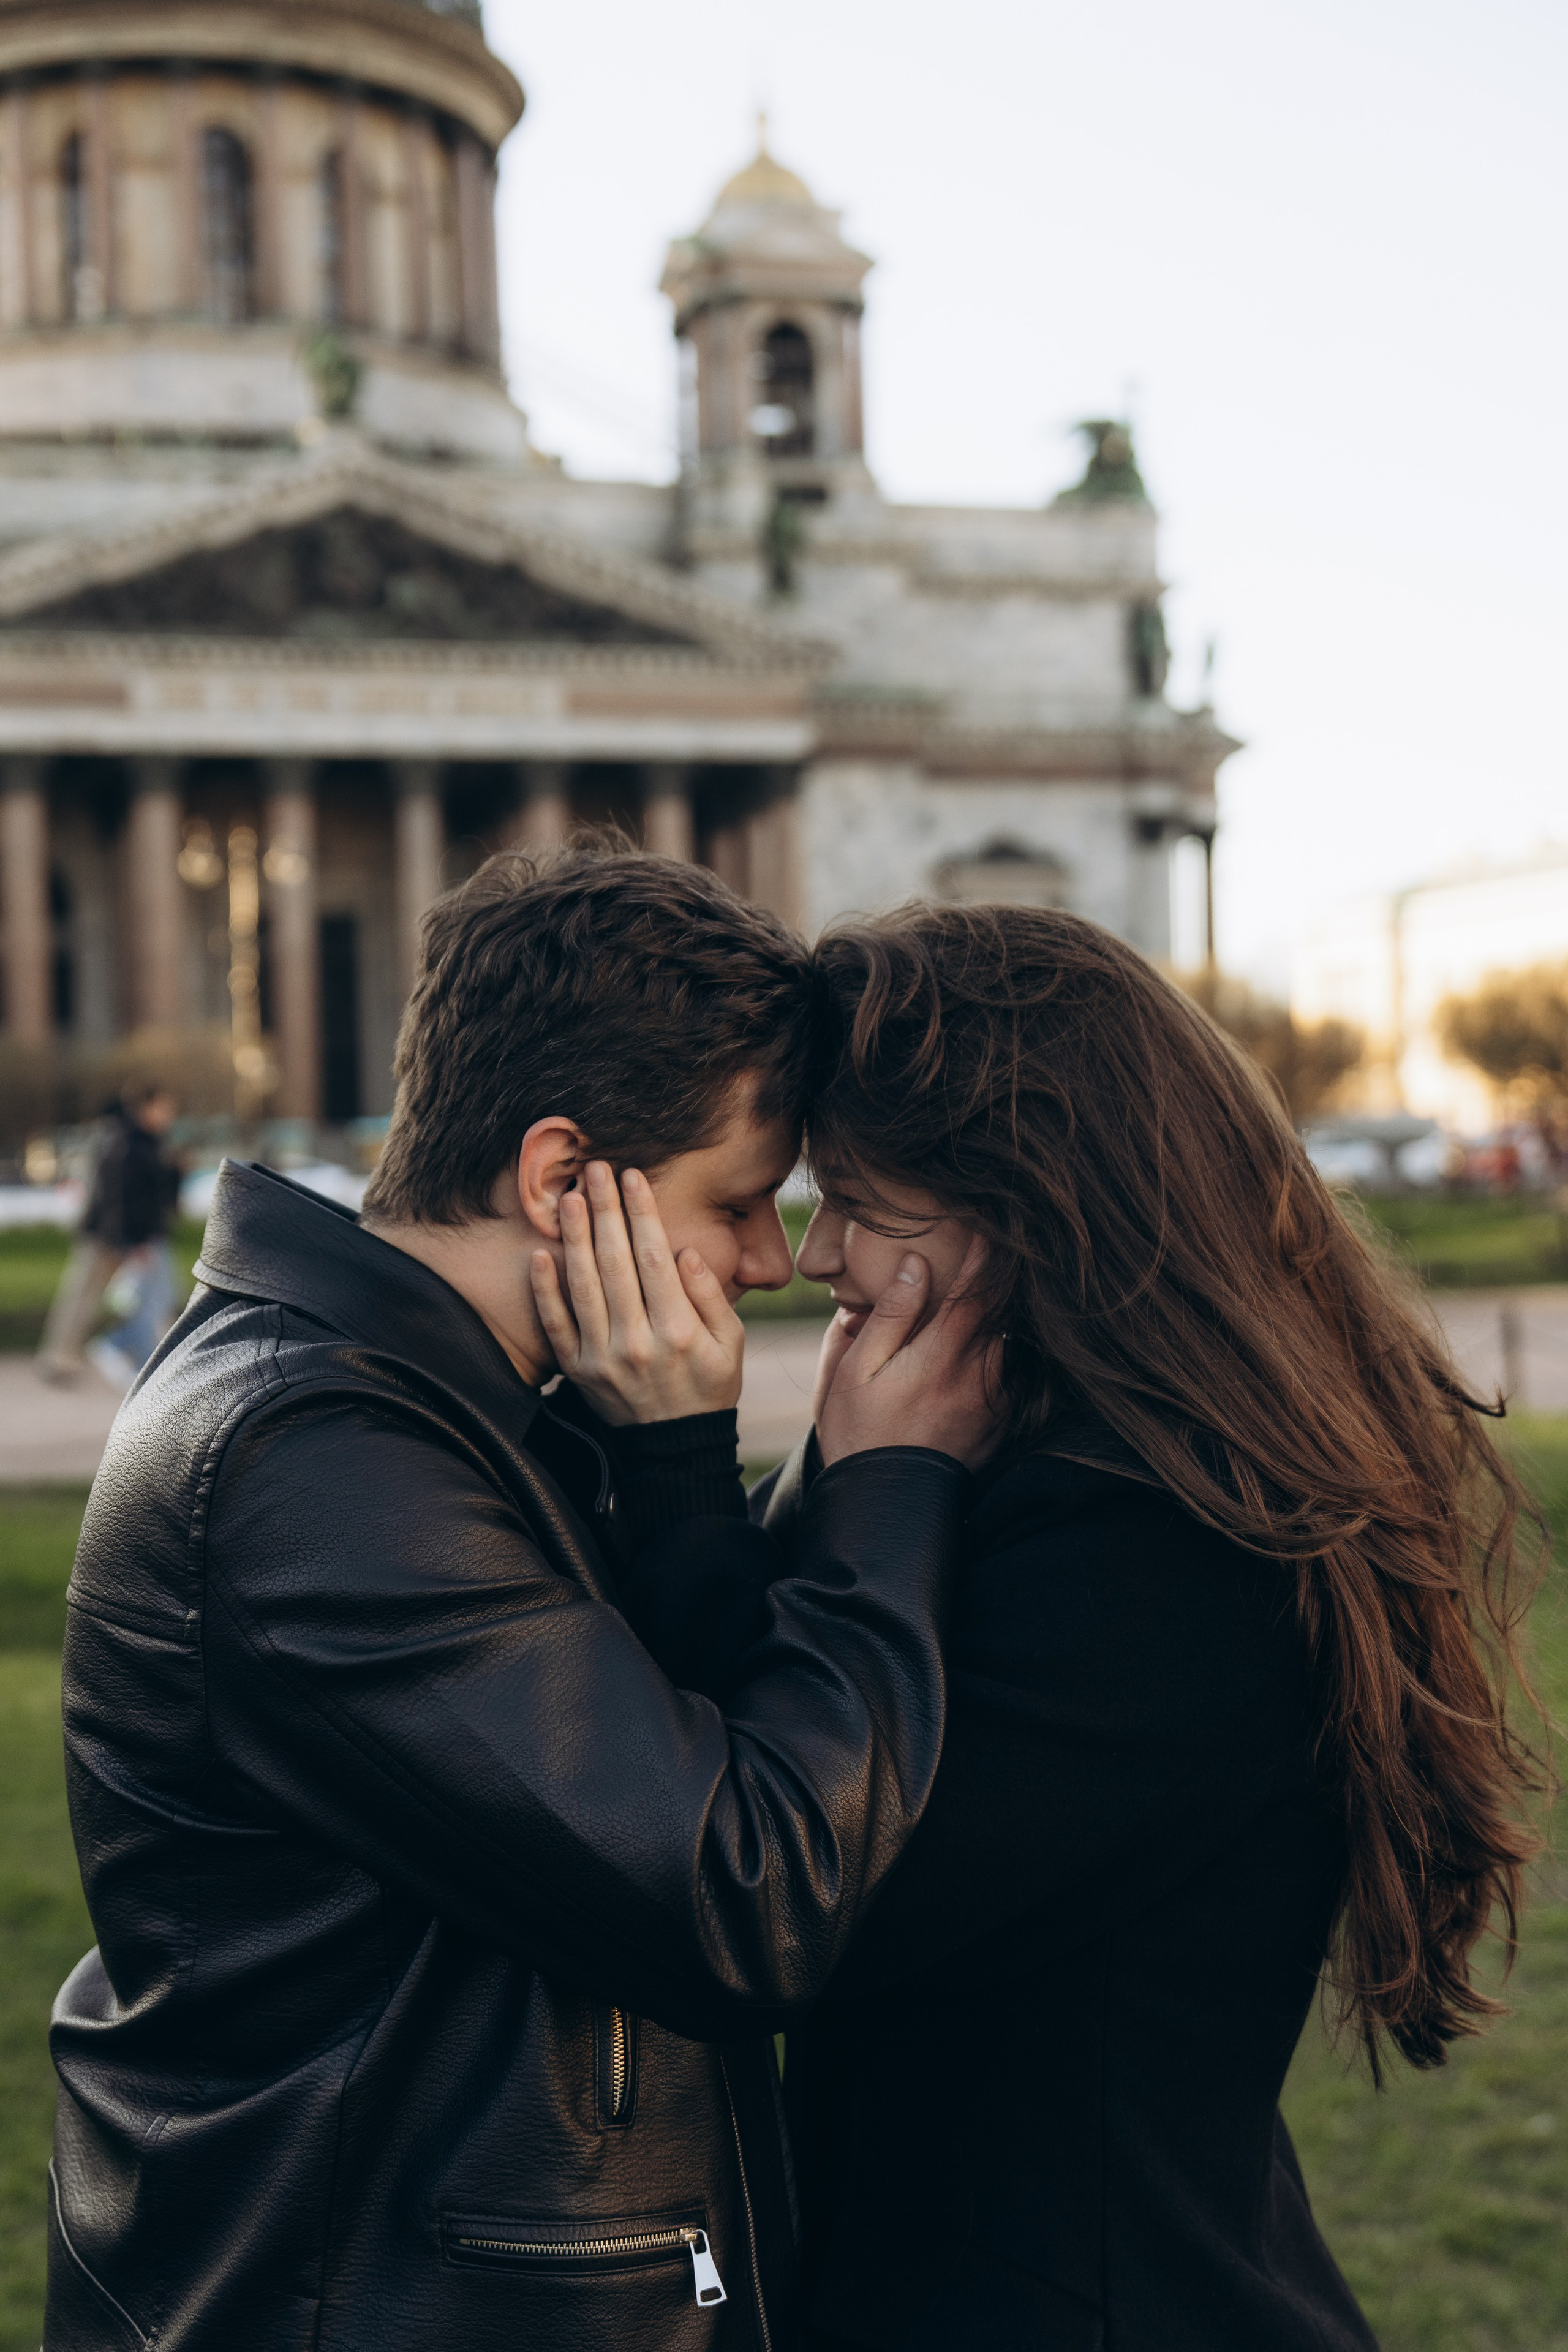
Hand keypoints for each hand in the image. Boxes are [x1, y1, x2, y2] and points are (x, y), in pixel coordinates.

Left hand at [529, 1161, 744, 1425]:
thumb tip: (685, 1251)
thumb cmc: (709, 1387)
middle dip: (605, 1209)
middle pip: (615, 1263)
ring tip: (568, 1197)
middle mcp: (637, 1342)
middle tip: (595, 1168)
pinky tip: (540, 1254)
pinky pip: (556, 1325)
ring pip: (583, 1286)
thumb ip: (709, 1297)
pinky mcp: (577, 1370)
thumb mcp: (731, 1345)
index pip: (654, 1257)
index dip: (642, 1212)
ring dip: (574, 1237)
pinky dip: (545, 1290)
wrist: (674, 1448)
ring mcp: (602, 1357)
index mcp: (678, 1331)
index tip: (633, 1176)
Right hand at [816, 1238, 1003, 1471]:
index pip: (976, 1288)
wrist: (883, 1510)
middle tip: (983, 1256)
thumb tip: (916, 1264)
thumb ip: (891, 1315)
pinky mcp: (1000, 1425)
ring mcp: (995, 1402)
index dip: (985, 1252)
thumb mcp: (855, 1370)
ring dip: (993, 1321)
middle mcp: (979, 1375)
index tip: (989, 1223)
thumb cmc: (858, 1434)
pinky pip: (1009, 1377)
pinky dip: (997, 1357)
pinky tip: (975, 1355)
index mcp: (942, 1355)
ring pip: (1006, 1343)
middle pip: (1000, 1312)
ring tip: (968, 1310)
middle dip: (993, 1283)